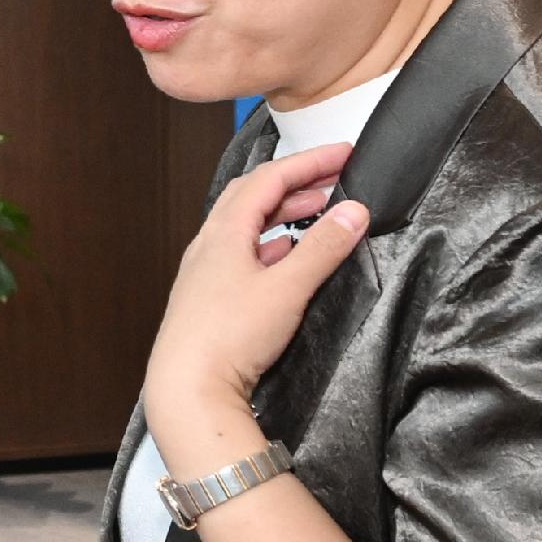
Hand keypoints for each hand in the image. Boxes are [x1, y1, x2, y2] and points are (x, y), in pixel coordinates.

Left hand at [141, 140, 367, 467]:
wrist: (186, 390)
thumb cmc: (230, 337)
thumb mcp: (287, 288)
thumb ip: (323, 248)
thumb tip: (355, 210)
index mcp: (223, 232)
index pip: (269, 178)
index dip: (309, 161)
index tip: (345, 152)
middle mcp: (208, 245)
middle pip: (253, 196)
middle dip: (296, 181)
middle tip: (335, 176)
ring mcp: (205, 272)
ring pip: (247, 226)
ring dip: (284, 212)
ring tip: (320, 210)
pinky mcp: (208, 298)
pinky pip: (242, 255)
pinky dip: (271, 244)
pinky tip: (288, 255)